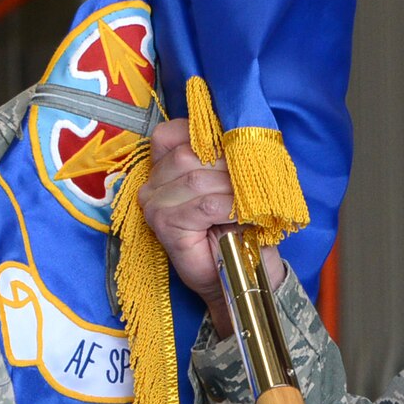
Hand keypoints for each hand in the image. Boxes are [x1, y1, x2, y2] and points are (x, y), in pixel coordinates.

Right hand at [137, 119, 287, 324]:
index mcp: (163, 167)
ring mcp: (155, 206)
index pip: (171, 133)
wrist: (239, 273)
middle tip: (252, 181)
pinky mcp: (166, 227)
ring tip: (251, 202)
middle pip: (189, 154)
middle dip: (227, 165)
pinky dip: (230, 207)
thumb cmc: (236, 225)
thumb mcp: (230, 181)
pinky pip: (204, 205)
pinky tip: (243, 216)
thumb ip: (224, 155)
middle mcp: (152, 184)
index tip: (234, 147)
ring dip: (232, 188)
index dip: (204, 135)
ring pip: (197, 179)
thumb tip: (239, 131)